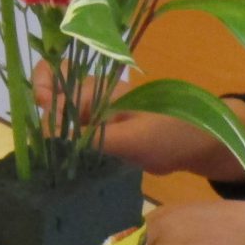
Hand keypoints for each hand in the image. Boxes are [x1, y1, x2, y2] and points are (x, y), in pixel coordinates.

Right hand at [34, 59, 244, 177]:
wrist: (200, 148)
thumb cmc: (172, 135)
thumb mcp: (132, 140)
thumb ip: (91, 140)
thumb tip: (49, 137)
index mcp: (101, 89)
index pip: (57, 76)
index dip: (44, 91)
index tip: (47, 120)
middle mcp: (94, 99)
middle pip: (53, 95)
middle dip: (44, 116)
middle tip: (47, 141)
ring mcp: (97, 119)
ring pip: (61, 120)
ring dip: (53, 136)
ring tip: (52, 158)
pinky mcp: (102, 139)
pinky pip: (74, 139)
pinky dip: (65, 150)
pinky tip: (64, 168)